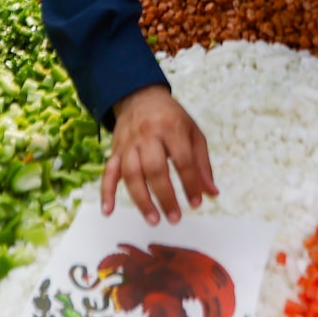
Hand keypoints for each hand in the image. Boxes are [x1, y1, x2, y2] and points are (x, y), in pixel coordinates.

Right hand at [100, 85, 216, 224]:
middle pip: (155, 169)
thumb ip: (202, 164)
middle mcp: (148, 135)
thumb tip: (212, 193)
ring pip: (131, 174)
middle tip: (176, 218)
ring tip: (154, 220)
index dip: (190, 184)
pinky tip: (108, 211)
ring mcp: (129, 144)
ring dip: (141, 200)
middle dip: (165, 197)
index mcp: (171, 128)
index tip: (196, 203)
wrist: (140, 96)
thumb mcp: (193, 133)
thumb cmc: (171, 118)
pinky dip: (106, 192)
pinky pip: (108, 172)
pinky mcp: (115, 150)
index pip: (183, 160)